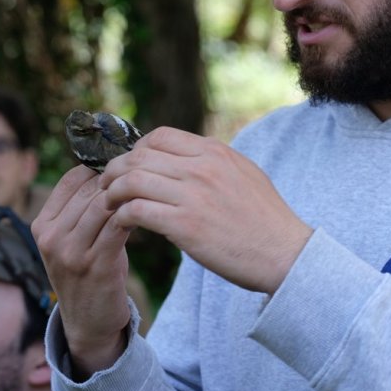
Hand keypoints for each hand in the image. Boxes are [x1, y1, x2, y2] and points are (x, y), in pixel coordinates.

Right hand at [32, 166, 131, 376]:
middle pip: (88, 190)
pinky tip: (148, 212)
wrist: (88, 323)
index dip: (98, 168)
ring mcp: (70, 252)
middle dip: (117, 180)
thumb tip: (111, 168)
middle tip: (144, 174)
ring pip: (103, 205)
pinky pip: (117, 226)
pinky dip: (134, 214)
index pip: (70, 180)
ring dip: (127, 196)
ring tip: (147, 191)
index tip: (123, 166)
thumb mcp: (73, 240)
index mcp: (41, 225)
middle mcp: (51, 237)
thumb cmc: (88, 273)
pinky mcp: (95, 265)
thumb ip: (82, 209)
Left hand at [101, 127, 312, 294]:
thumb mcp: (243, 174)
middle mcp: (202, 168)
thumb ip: (212, 163)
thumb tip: (182, 159)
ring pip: (132, 181)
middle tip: (105, 185)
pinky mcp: (185, 225)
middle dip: (114, 170)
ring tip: (107, 204)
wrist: (285, 254)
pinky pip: (137, 210)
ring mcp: (193, 195)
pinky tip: (121, 222)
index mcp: (214, 152)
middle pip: (139, 157)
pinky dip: (121, 215)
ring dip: (112, 192)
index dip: (136, 149)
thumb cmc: (265, 219)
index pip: (160, 136)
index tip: (128, 166)